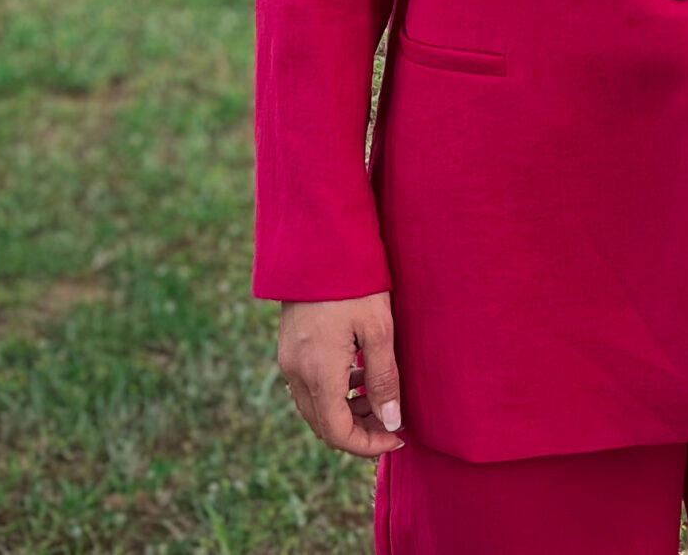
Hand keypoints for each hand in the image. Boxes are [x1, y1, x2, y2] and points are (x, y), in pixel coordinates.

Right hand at [276, 293, 405, 456]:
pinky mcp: (289, 347)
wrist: (317, 242)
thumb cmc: (354, 283)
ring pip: (315, 407)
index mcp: (318, 373)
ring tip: (380, 394)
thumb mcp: (378, 329)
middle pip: (324, 425)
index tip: (398, 436)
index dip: (368, 445)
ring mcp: (288, 359)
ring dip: (347, 412)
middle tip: (393, 419)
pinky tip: (359, 372)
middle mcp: (296, 372)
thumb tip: (392, 423)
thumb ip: (384, 380)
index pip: (338, 434)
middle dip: (360, 431)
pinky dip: (334, 392)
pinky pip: (309, 386)